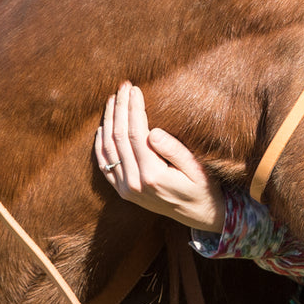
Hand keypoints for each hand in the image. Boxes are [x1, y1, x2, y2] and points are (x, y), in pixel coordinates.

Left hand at [94, 82, 224, 232]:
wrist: (200, 216)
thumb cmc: (203, 188)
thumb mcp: (196, 169)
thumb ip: (174, 151)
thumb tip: (152, 132)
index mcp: (152, 175)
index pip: (136, 133)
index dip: (133, 108)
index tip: (135, 89)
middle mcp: (134, 184)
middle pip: (118, 137)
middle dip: (120, 108)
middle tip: (123, 87)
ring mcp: (125, 189)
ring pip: (108, 149)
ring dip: (108, 121)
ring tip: (113, 100)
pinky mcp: (122, 192)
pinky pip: (104, 165)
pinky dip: (100, 145)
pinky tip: (103, 127)